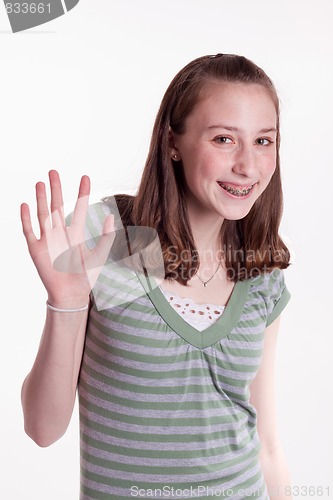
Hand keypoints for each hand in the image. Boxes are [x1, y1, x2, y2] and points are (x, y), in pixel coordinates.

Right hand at [20, 170, 114, 307]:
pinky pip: (29, 231)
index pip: (78, 207)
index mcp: (76, 233)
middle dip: (56, 189)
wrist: (72, 294)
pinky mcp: (36, 249)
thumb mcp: (100, 255)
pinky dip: (26, 218)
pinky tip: (25, 204)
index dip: (82, 193)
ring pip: (43, 214)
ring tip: (41, 183)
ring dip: (41, 199)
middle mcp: (60, 233)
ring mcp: (47, 240)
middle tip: (54, 171)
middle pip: (57, 205)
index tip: (85, 177)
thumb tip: (111, 217)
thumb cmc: (86, 277)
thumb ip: (107, 237)